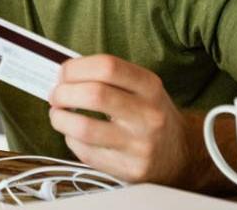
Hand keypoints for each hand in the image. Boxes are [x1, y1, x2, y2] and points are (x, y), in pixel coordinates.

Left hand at [48, 54, 189, 183]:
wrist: (181, 155)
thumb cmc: (150, 114)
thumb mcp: (142, 88)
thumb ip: (108, 78)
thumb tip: (63, 74)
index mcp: (150, 87)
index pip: (107, 66)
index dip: (76, 68)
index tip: (63, 74)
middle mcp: (148, 115)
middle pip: (94, 95)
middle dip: (63, 93)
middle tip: (56, 95)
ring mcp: (139, 145)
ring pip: (84, 128)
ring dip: (60, 119)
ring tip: (58, 115)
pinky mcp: (128, 169)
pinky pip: (85, 152)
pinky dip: (70, 140)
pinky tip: (74, 135)